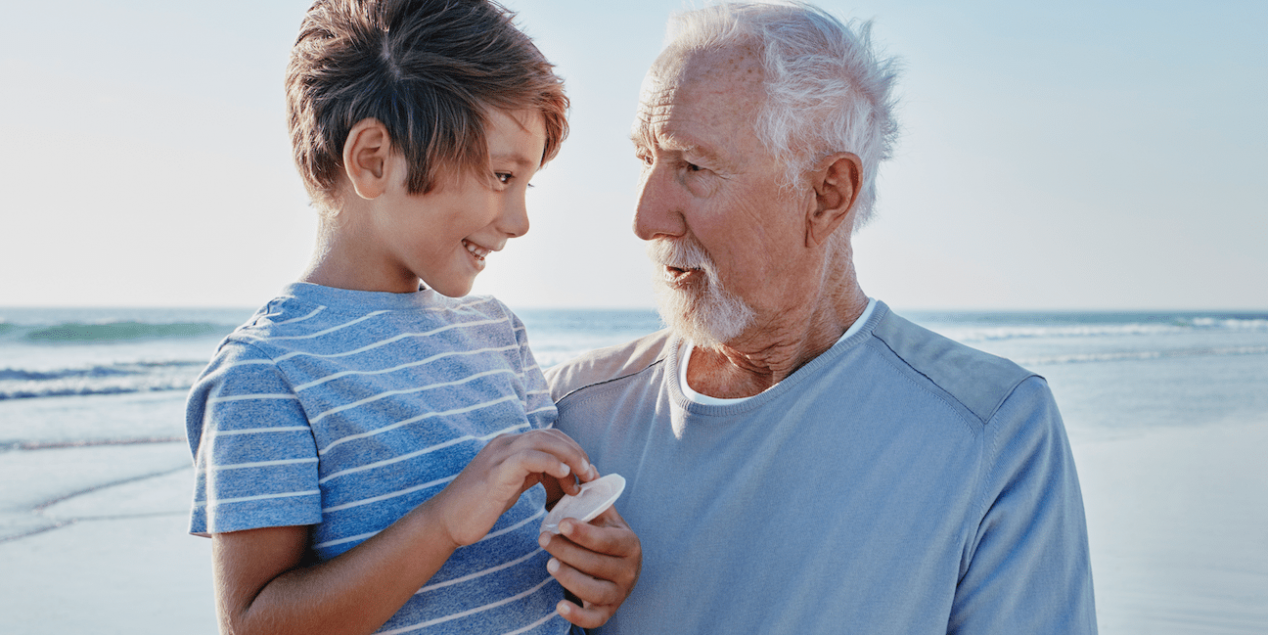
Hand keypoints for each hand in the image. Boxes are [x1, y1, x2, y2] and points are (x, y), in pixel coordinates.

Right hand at [432, 429, 594, 546]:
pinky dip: (552, 464)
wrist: (446, 521)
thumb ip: (530, 475)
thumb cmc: (478, 508)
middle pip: (551, 436)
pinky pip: (530, 457)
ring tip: (584, 477)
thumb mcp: (510, 486)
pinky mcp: (497, 471)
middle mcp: (505, 443)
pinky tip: (565, 476)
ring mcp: (500, 454)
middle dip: (576, 453)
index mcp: (509, 445)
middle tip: (591, 475)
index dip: (572, 451)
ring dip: (570, 457)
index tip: (586, 472)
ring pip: (544, 442)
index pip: (549, 437)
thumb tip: (558, 477)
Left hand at [539, 506, 641, 627]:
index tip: (561, 522)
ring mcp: (619, 594)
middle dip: (568, 552)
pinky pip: (594, 620)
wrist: (617, 569)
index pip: (607, 540)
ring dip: (569, 578)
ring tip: (549, 564)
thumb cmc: (604, 537)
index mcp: (629, 544)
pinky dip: (577, 616)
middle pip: (597, 565)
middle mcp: (629, 571)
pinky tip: (559, 606)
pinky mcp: (606, 612)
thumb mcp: (603, 517)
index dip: (584, 533)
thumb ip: (594, 495)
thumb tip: (586, 467)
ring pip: (594, 591)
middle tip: (543, 539)